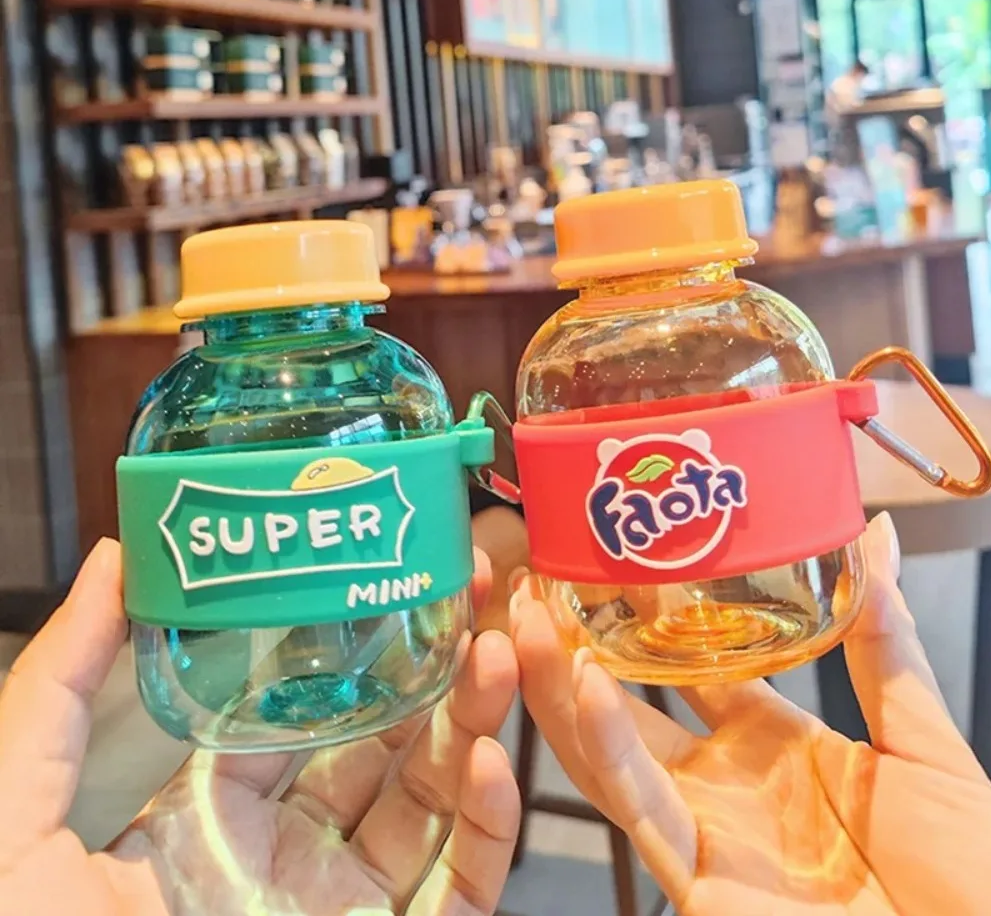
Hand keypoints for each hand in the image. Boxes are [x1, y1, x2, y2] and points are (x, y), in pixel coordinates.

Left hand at [0, 539, 518, 915]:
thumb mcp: (23, 801)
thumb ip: (61, 683)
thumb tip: (118, 558)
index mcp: (216, 819)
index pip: (303, 721)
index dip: (353, 655)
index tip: (390, 590)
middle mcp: (289, 859)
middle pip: (384, 753)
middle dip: (435, 674)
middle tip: (471, 601)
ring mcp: (343, 911)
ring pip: (432, 809)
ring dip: (473, 727)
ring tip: (495, 655)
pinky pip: (460, 892)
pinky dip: (487, 829)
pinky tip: (489, 765)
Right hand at [511, 514, 990, 914]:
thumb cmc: (972, 879)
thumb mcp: (923, 742)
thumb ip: (886, 645)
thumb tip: (872, 540)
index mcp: (775, 745)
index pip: (691, 668)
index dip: (649, 619)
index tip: (616, 562)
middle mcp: (726, 784)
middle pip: (630, 706)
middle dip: (579, 646)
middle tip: (541, 584)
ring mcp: (708, 832)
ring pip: (610, 754)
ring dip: (563, 688)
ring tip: (530, 619)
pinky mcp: (699, 881)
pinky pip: (641, 808)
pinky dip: (606, 748)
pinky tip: (584, 688)